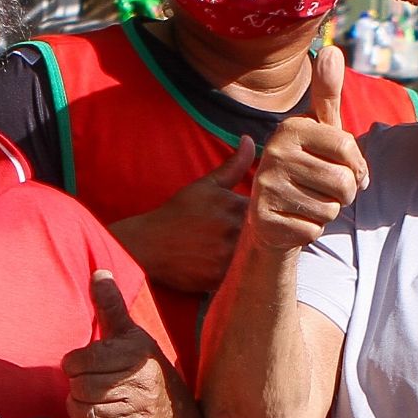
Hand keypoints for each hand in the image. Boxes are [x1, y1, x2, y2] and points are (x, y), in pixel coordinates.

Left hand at [63, 271, 179, 417]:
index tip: (75, 362)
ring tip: (85, 398)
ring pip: (87, 415)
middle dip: (75, 387)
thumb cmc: (141, 363)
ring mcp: (138, 413)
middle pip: (83, 390)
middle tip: (81, 381)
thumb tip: (98, 272)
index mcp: (135, 354)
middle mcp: (140, 384)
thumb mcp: (129, 333)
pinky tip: (96, 416)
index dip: (72, 363)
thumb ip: (111, 306)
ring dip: (78, 409)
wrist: (173, 408)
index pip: (86, 361)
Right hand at [110, 136, 253, 292]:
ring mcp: (226, 255)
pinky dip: (239, 273)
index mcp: (234, 205)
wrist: (148, 244)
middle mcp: (233, 230)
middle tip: (248, 240)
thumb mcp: (206, 185)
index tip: (256, 220)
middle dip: (261, 237)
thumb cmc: (178, 213)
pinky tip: (230, 269)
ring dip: (252, 256)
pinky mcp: (219, 278)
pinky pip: (240, 276)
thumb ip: (233, 165)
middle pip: (264, 235)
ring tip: (240, 255)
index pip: (268, 210)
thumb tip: (249, 140)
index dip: (265, 215)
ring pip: (255, 257)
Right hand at [247, 46, 367, 253]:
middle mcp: (273, 153)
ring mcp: (265, 187)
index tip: (342, 168)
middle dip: (344, 194)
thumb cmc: (306, 167)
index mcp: (290, 128)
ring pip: (331, 209)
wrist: (272, 214)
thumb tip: (331, 49)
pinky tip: (295, 219)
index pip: (349, 150)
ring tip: (307, 201)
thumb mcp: (319, 130)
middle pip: (344, 183)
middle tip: (322, 188)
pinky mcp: (264, 219)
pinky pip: (314, 230)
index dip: (356, 167)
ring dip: (328, 212)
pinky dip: (311, 230)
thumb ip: (327, 93)